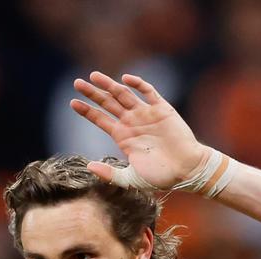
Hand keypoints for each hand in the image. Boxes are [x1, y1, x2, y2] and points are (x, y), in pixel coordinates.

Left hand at [71, 71, 207, 188]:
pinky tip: (125, 79)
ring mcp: (146, 114)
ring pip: (124, 94)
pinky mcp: (162, 109)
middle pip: (108, 103)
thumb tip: (89, 167)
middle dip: (92, 93)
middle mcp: (132, 122)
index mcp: (123, 137)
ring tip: (93, 76)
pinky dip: (137, 84)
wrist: (188, 170)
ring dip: (109, 85)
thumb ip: (110, 174)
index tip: (72, 102)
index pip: (100, 119)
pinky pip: (148, 92)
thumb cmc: (161, 177)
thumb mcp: (131, 179)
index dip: (87, 111)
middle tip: (76, 82)